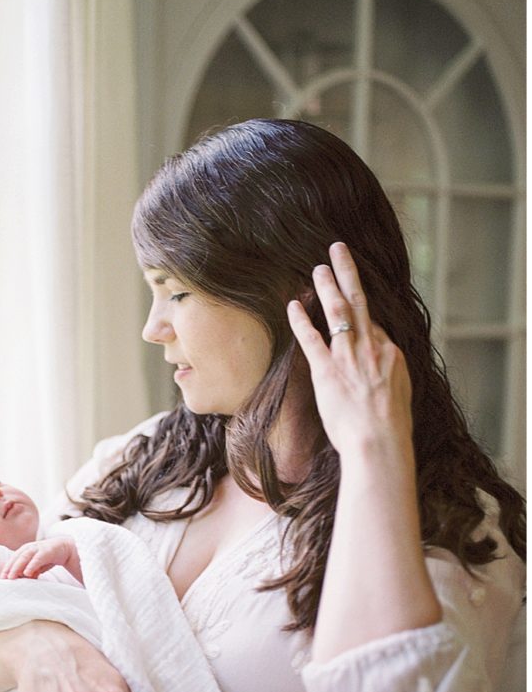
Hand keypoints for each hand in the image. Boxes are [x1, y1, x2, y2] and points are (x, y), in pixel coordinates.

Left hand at [0, 537, 73, 578]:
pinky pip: (37, 558)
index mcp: (24, 551)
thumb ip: (29, 572)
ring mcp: (37, 548)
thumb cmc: (47, 557)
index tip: (1, 578)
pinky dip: (31, 565)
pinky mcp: (46, 551)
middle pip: (16, 558)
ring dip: (17, 567)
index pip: (13, 560)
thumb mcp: (36, 566)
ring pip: (24, 557)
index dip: (7, 568)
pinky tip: (27, 573)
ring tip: (12, 577)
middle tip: (4, 579)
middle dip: (9, 568)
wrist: (64, 548)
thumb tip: (22, 582)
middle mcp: (29, 548)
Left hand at [286, 242, 412, 455]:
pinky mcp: (327, 371)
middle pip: (359, 301)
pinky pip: (312, 338)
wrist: (381, 443)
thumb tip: (384, 378)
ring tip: (317, 267)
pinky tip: (293, 304)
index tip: (351, 297)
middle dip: (348, 272)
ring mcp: (348, 357)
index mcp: (391, 356)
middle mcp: (371, 349)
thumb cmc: (390, 430)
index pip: (374, 325)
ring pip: (337, 312)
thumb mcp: (399, 398)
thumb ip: (389, 381)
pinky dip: (302, 320)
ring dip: (326, 286)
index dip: (361, 311)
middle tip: (338, 249)